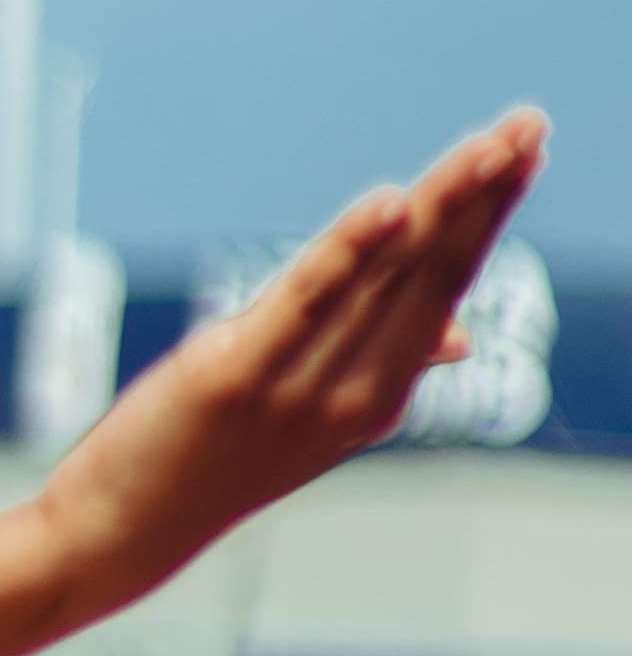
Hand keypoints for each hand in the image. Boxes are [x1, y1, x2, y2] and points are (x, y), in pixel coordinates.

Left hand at [34, 107, 549, 612]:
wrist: (124, 531)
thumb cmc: (212, 460)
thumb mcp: (308, 414)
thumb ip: (379, 364)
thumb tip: (459, 338)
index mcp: (378, 392)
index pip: (446, 285)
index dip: (486, 214)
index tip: (524, 148)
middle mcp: (355, 390)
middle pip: (432, 272)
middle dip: (484, 195)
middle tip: (531, 124)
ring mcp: (299, 385)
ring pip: (385, 278)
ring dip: (441, 205)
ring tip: (491, 146)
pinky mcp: (235, 374)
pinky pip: (304, 301)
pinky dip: (350, 250)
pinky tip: (390, 202)